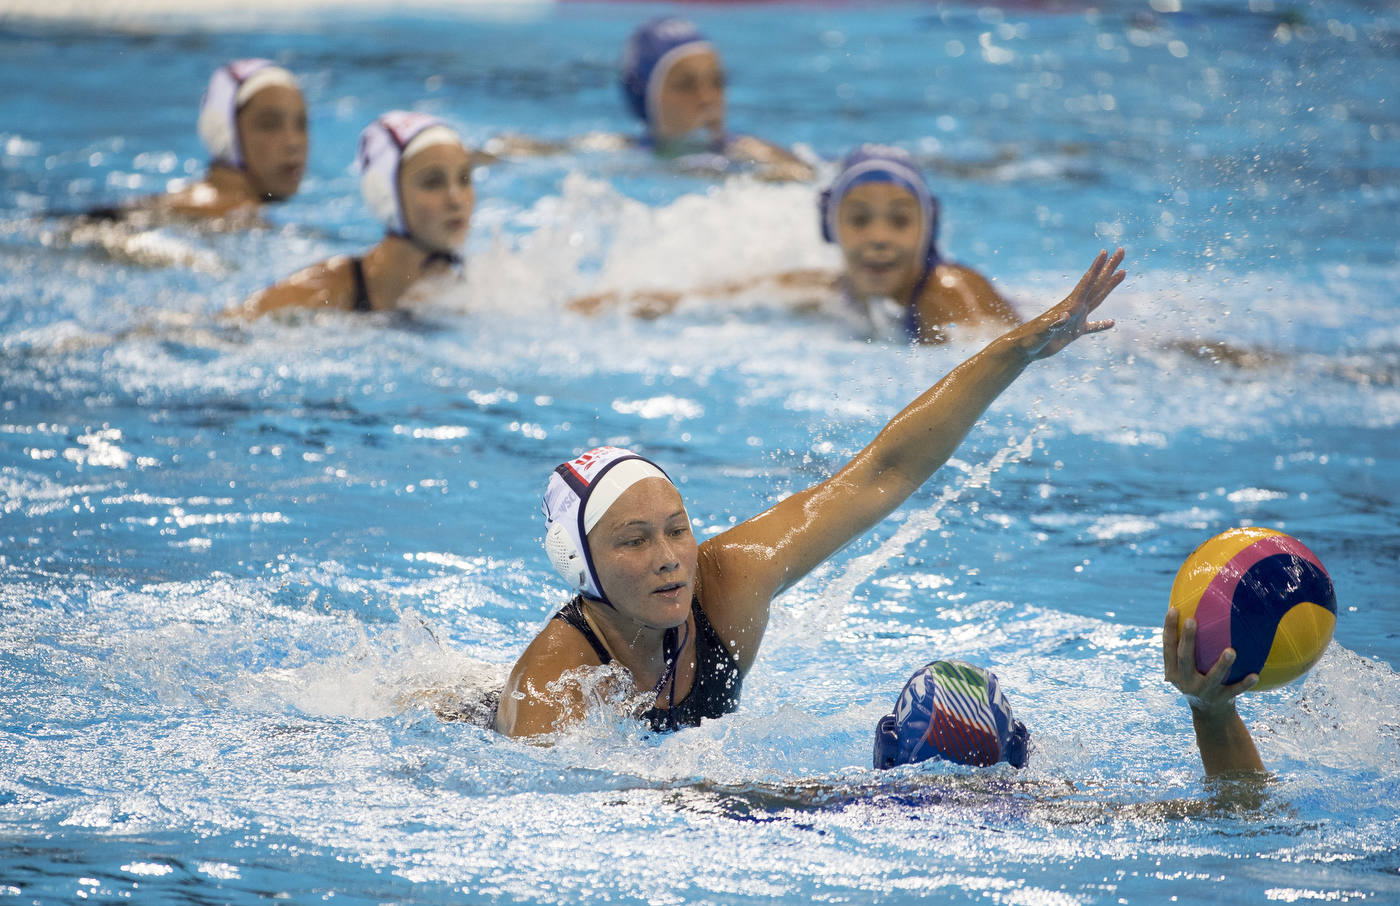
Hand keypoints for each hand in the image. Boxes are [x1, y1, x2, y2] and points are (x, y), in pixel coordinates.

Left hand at [1011, 248, 1125, 360]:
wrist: (1022, 350)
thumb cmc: (1030, 340)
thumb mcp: (1042, 332)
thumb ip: (1054, 324)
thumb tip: (1065, 316)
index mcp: (1069, 305)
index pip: (1087, 282)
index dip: (1097, 267)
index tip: (1106, 251)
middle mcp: (1075, 308)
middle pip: (1097, 284)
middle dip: (1110, 268)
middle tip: (1121, 251)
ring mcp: (1076, 319)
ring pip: (1097, 299)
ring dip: (1110, 286)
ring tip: (1123, 273)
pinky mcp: (1074, 333)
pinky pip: (1092, 327)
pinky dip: (1102, 325)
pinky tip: (1112, 323)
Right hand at [1163, 607, 1257, 717]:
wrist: (1209, 715)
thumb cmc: (1199, 680)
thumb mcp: (1188, 669)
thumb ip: (1190, 649)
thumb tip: (1198, 611)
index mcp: (1174, 672)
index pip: (1168, 647)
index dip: (1169, 629)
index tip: (1173, 609)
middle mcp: (1185, 682)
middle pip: (1184, 658)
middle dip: (1187, 640)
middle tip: (1192, 620)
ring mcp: (1202, 692)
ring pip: (1211, 677)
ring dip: (1221, 664)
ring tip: (1231, 651)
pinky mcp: (1220, 700)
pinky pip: (1234, 691)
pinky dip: (1244, 684)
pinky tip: (1255, 675)